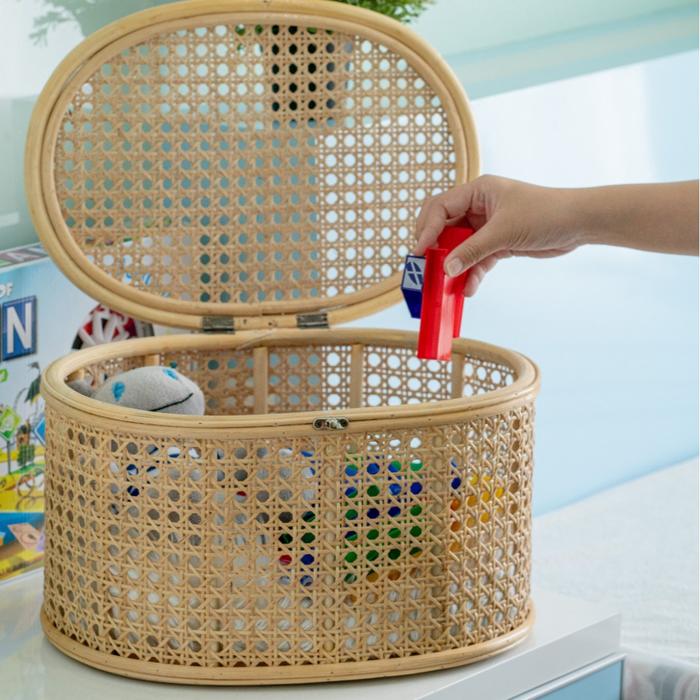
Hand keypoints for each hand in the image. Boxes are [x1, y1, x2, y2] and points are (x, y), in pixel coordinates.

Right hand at [414, 175, 581, 296]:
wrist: (578, 224)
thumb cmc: (545, 214)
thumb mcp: (504, 232)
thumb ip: (472, 250)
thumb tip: (446, 268)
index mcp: (477, 191)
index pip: (440, 207)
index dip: (426, 229)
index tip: (419, 252)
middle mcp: (478, 206)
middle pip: (445, 228)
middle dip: (436, 249)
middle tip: (427, 268)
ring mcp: (487, 226)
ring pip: (460, 247)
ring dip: (455, 266)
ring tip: (446, 284)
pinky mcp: (498, 244)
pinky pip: (477, 260)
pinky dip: (472, 273)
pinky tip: (468, 288)